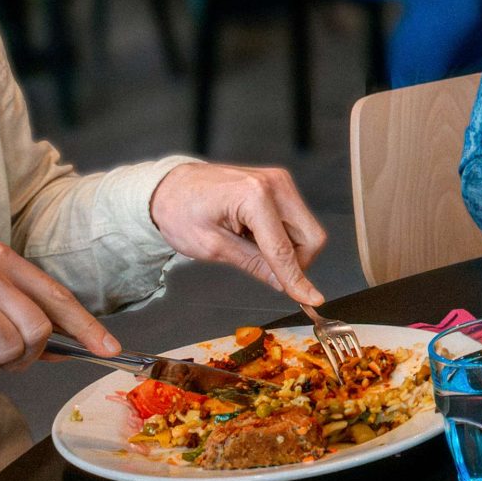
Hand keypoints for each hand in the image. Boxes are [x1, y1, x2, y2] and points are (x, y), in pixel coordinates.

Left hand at [150, 163, 329, 303]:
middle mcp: (275, 184)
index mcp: (254, 196)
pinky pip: (296, 220)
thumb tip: (282, 282)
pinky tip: (255, 234)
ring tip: (251, 245)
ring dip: (289, 248)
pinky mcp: (280, 185)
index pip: (284, 249)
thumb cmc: (181, 211)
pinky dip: (283, 236)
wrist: (170, 186)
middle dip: (297, 262)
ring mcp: (280, 182)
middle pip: (311, 237)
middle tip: (266, 270)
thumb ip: (252, 264)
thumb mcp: (211, 247)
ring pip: (307, 230)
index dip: (297, 279)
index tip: (311, 299)